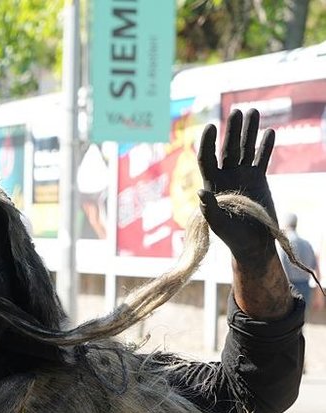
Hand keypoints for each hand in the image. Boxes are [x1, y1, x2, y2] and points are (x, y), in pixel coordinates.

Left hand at [197, 109, 276, 269]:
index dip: (208, 143)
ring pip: (244, 149)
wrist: (254, 244)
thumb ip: (210, 208)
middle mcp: (225, 177)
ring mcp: (242, 176)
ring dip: (248, 131)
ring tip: (253, 111)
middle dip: (232, 130)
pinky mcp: (258, 179)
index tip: (211, 126)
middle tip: (237, 111)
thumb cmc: (233, 238)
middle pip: (227, 148)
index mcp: (212, 184)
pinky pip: (261, 158)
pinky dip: (265, 147)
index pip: (206, 158)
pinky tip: (269, 132)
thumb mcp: (219, 224)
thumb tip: (200, 191)